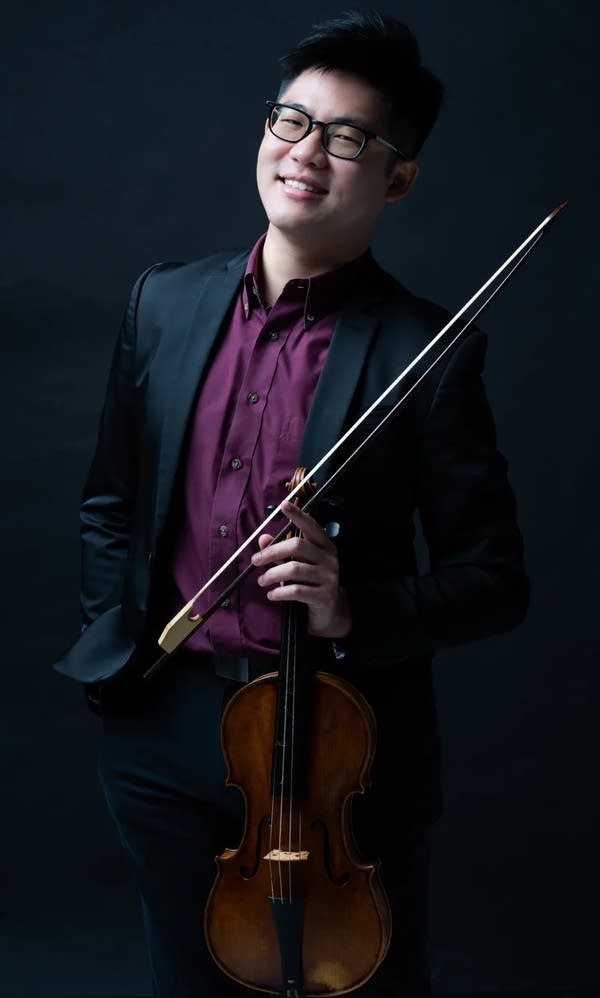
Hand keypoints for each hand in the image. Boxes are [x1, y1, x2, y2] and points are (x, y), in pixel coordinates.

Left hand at [251, 499, 351, 638]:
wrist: (329, 612)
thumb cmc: (310, 583)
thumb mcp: (297, 565)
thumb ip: (280, 552)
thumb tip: (263, 538)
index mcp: (324, 546)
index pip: (311, 526)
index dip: (297, 515)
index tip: (283, 504)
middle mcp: (329, 558)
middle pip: (297, 546)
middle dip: (272, 552)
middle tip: (255, 561)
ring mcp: (329, 577)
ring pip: (294, 569)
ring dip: (272, 574)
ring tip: (261, 581)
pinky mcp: (324, 596)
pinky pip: (297, 591)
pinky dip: (279, 592)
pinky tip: (271, 595)